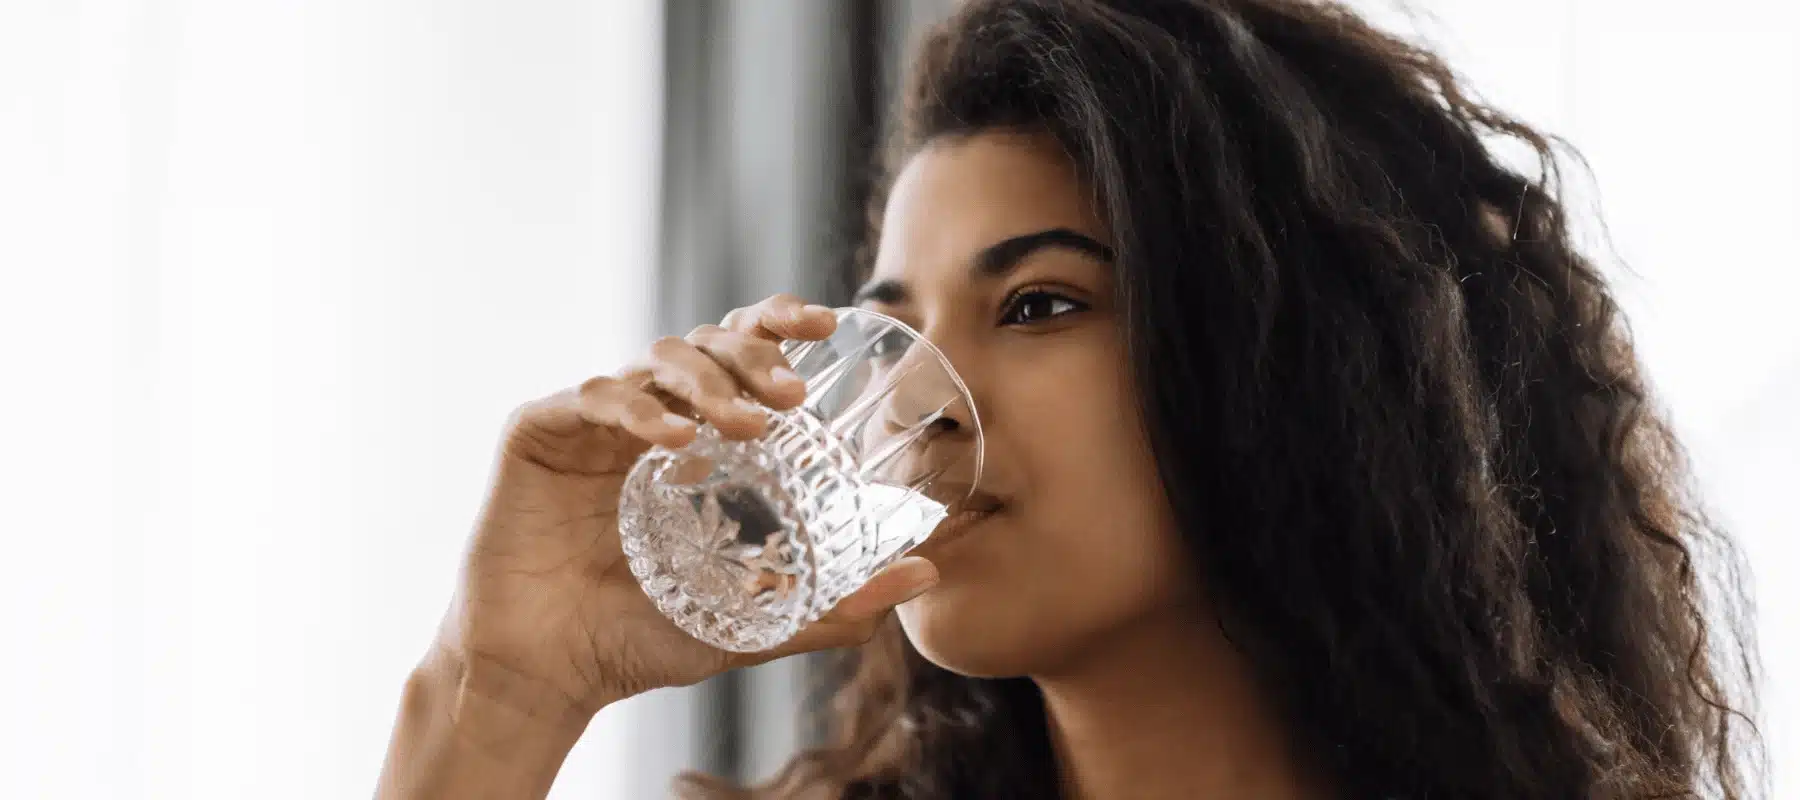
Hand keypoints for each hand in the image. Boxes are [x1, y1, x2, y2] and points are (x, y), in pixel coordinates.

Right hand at [432, 294, 940, 718]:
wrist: (546, 676)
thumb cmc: (640, 644)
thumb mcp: (753, 624)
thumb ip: (834, 604)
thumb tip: (925, 573)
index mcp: (691, 441)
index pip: (736, 358)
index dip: (777, 326)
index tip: (827, 323)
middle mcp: (643, 419)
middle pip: (702, 344)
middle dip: (752, 353)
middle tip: (793, 395)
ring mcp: (590, 422)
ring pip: (655, 359)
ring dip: (708, 382)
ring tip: (746, 425)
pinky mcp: (538, 430)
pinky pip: (594, 394)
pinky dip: (638, 407)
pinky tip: (674, 438)